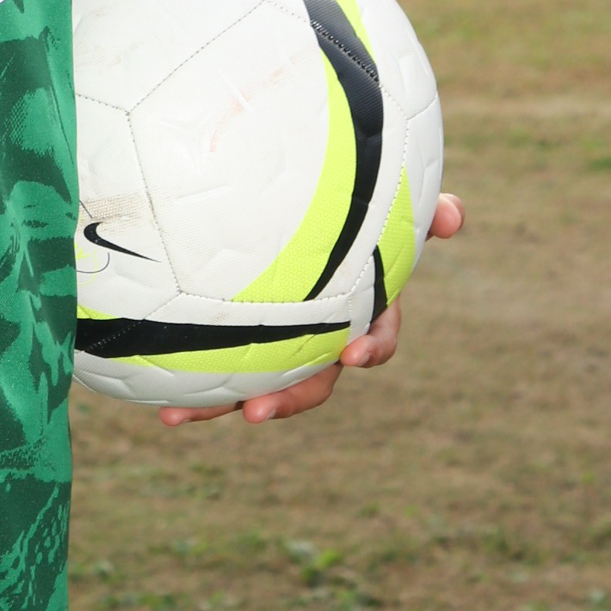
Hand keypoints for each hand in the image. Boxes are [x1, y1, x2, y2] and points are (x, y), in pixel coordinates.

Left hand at [158, 192, 465, 427]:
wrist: (297, 196)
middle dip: (287, 399)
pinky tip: (153, 397)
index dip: (372, 348)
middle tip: (254, 411)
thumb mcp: (382, 198)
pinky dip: (190, 381)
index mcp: (359, 303)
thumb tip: (457, 216)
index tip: (354, 353)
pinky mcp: (236, 334)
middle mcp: (321, 330)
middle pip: (314, 377)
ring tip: (181, 415)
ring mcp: (279, 338)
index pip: (377, 335)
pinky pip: (215, 360)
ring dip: (220, 402)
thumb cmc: (350, 197)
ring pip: (257, 380)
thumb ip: (416, 205)